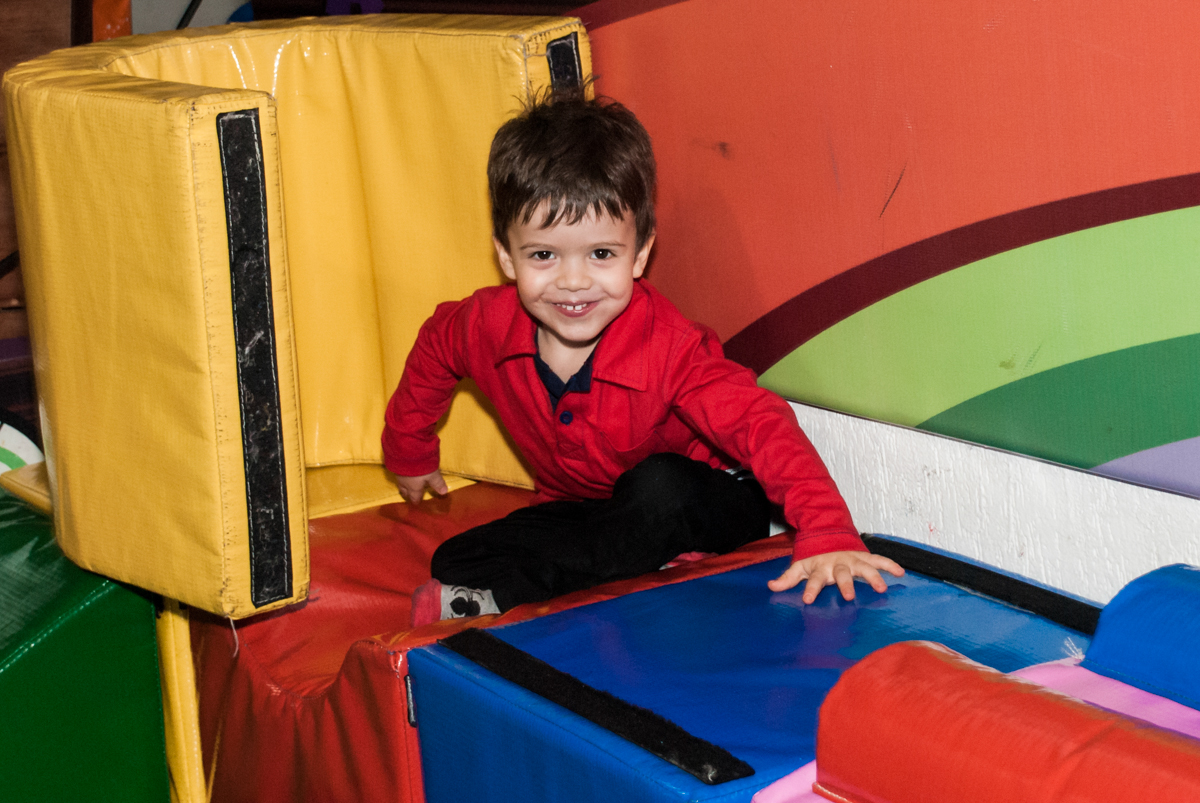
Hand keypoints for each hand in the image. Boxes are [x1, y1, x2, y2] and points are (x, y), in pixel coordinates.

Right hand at [394, 469, 448, 504]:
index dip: (416, 500)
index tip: (416, 503)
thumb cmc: (421, 466)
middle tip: (410, 495)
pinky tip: (402, 471)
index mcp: (414, 487)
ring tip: (406, 484)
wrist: (405, 451)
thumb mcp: (432, 474)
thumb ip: (437, 483)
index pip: (414, 496)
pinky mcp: (394, 465)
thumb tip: (444, 493)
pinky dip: (400, 475)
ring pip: (400, 483)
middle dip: (407, 494)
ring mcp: (398, 474)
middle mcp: (404, 483)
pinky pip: (397, 474)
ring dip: (403, 484)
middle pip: (404, 491)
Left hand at [768, 550, 904, 603]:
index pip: (814, 580)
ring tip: (881, 588)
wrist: (828, 534)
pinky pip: (879, 560)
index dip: (810, 589)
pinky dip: (890, 565)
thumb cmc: (814, 557)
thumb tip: (771, 587)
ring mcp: (852, 559)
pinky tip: (900, 573)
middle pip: (842, 574)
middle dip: (845, 584)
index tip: (807, 599)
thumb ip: (788, 578)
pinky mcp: (864, 556)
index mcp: (820, 567)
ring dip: (873, 576)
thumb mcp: (799, 566)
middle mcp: (837, 563)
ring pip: (864, 567)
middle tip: (848, 595)